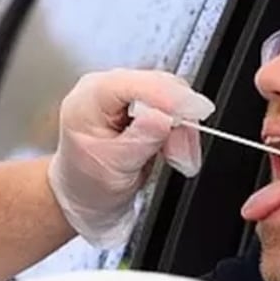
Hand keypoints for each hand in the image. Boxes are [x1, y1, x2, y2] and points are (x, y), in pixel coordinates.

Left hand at [48, 69, 215, 247]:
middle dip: (179, 121)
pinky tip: (174, 153)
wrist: (84, 197)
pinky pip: (173, 109)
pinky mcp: (143, 104)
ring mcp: (126, 94)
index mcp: (89, 99)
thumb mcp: (112, 168)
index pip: (134, 84)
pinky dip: (181, 132)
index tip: (195, 112)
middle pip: (159, 87)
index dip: (168, 96)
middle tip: (183, 157)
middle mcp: (108, 88)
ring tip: (179, 161)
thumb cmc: (86, 183)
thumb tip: (163, 118)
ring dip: (184, 131)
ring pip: (173, 97)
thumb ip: (138, 142)